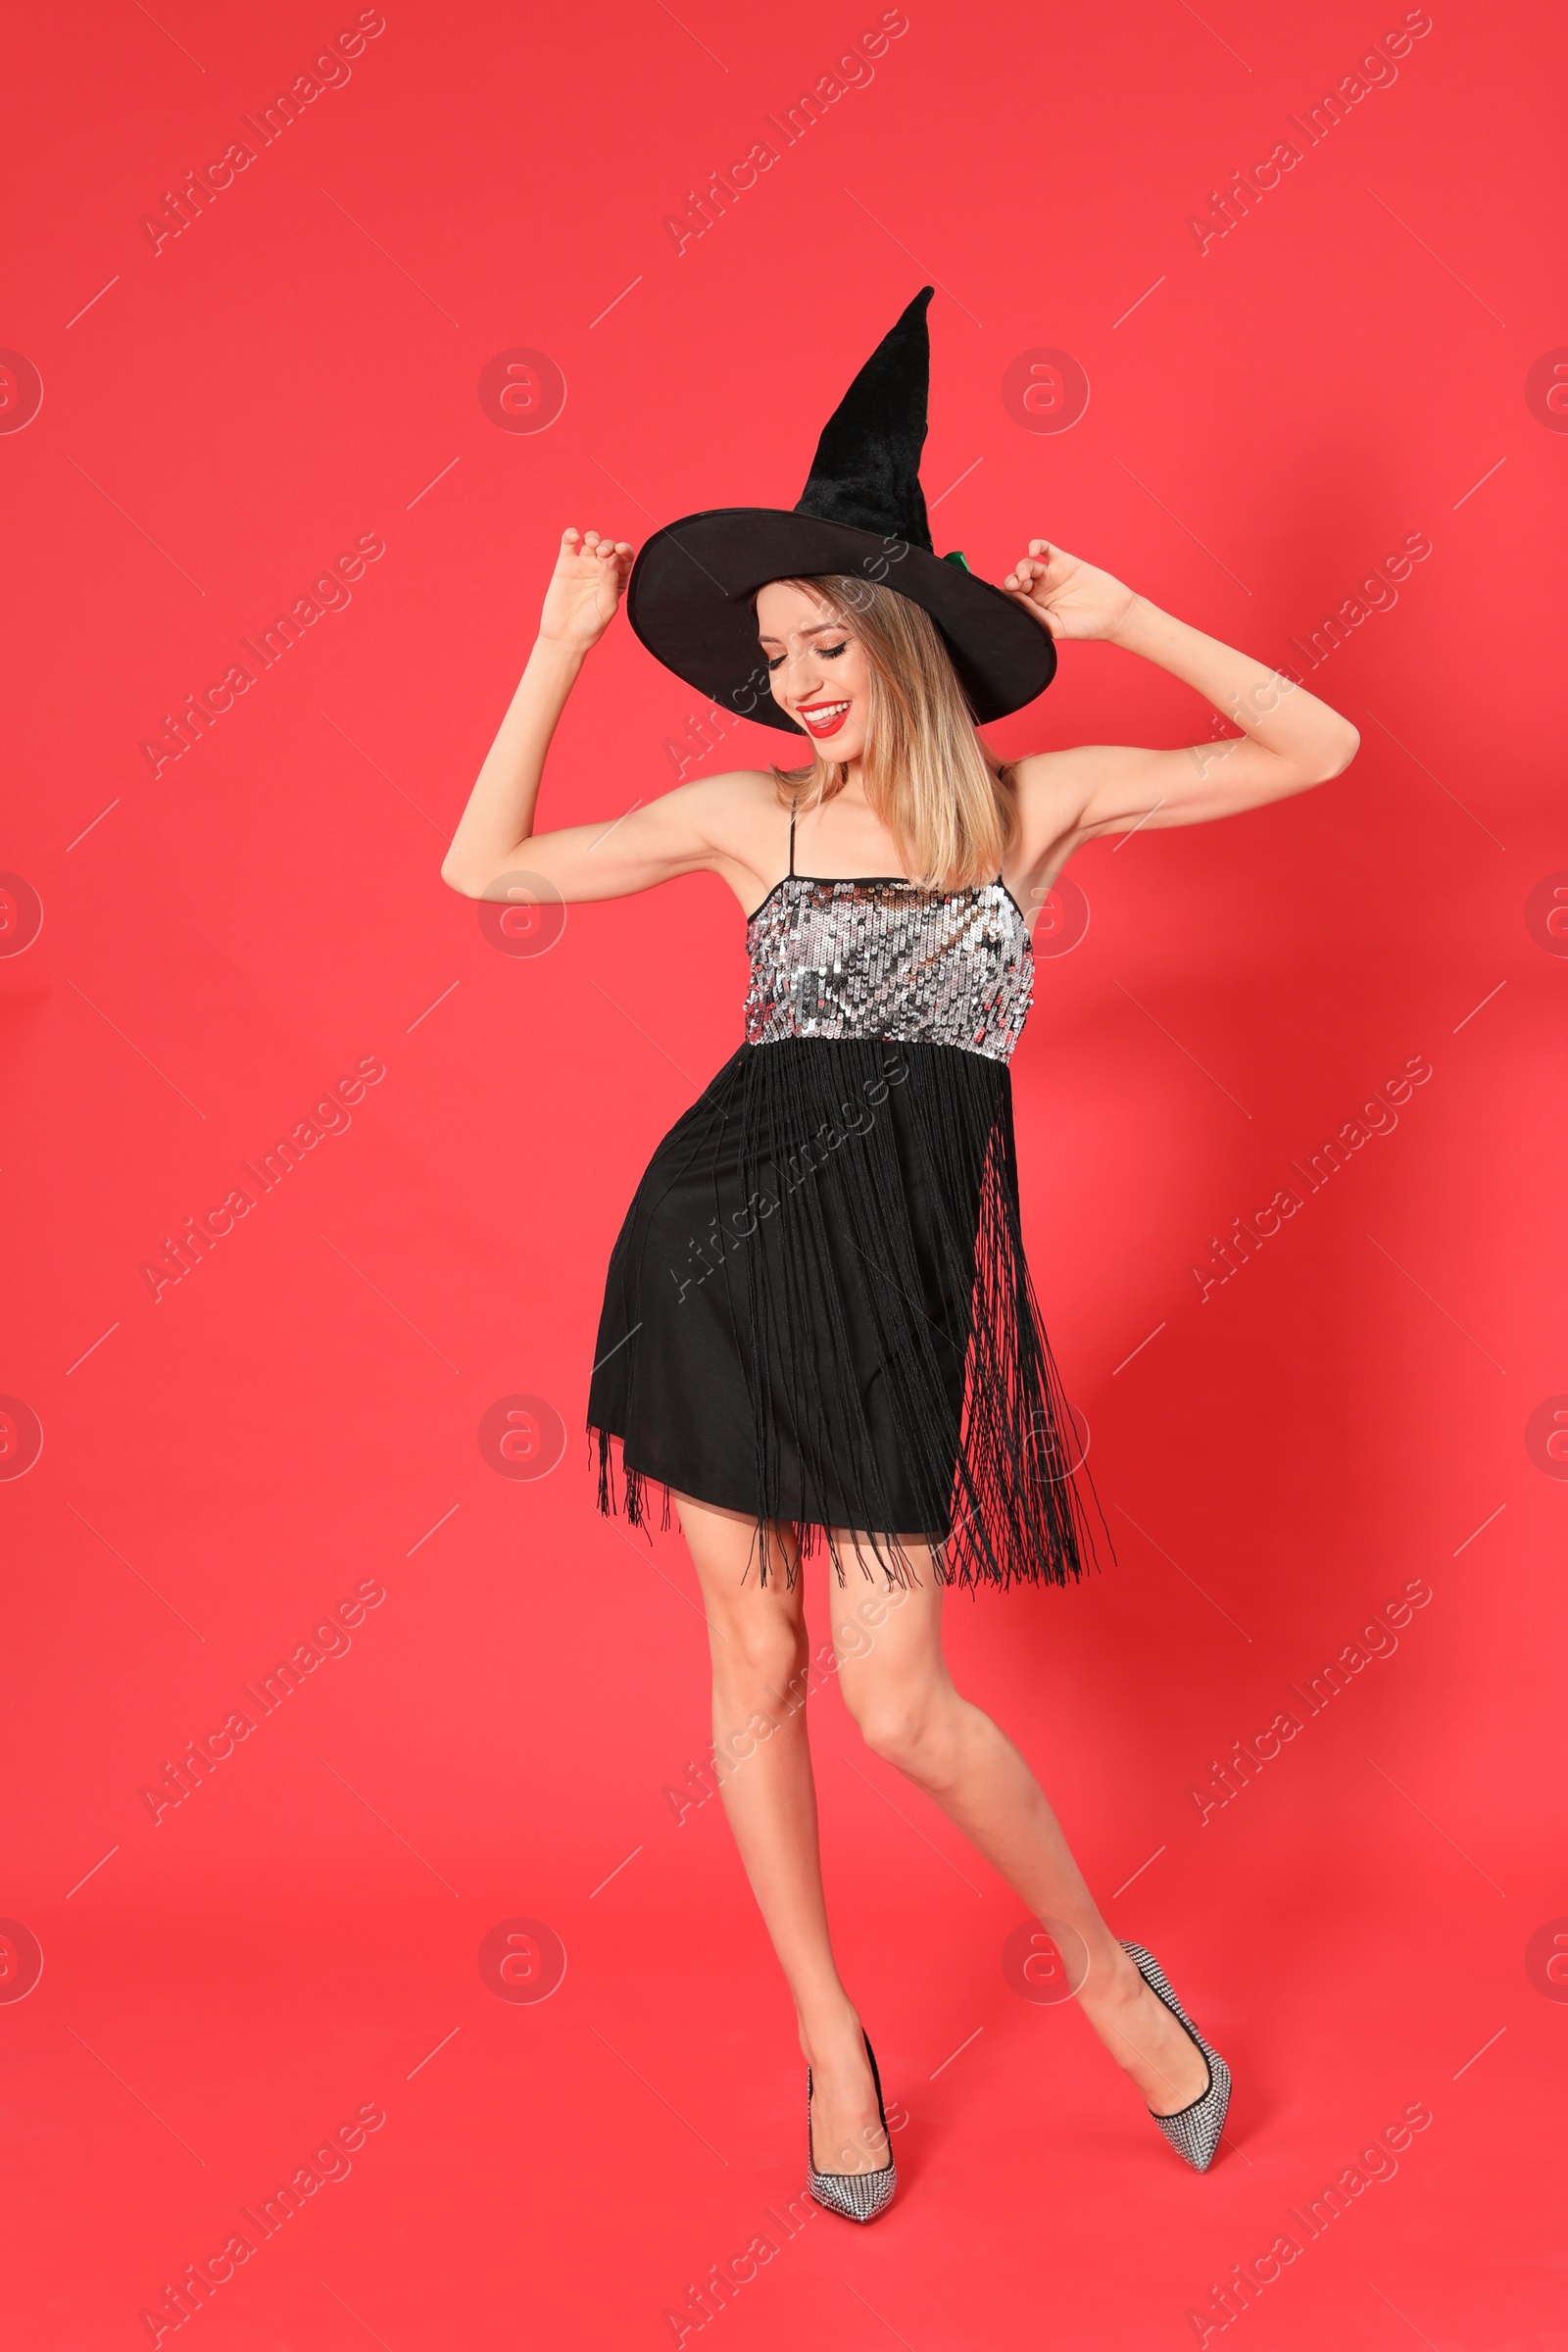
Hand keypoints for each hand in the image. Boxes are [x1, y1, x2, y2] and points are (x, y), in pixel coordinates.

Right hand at [539, 527, 634, 652]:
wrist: (564, 637)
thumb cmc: (590, 626)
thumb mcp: (606, 606)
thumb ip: (610, 581)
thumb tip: (612, 557)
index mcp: (617, 580)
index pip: (624, 558)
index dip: (624, 549)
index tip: (620, 549)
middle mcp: (601, 570)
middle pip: (608, 547)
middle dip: (607, 545)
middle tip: (602, 553)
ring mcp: (583, 566)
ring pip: (591, 541)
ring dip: (593, 537)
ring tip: (591, 545)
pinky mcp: (565, 565)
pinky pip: (568, 543)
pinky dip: (570, 535)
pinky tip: (573, 535)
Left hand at [1001, 540, 1137, 643]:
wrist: (1114, 614)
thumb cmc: (1086, 627)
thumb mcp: (1056, 626)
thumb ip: (1034, 614)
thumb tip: (1014, 600)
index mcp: (1034, 608)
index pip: (1013, 599)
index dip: (1006, 595)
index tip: (1008, 597)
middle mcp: (1039, 591)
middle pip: (1017, 580)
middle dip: (1013, 581)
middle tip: (1017, 585)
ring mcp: (1051, 575)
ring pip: (1028, 565)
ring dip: (1022, 567)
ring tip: (1027, 575)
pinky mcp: (1063, 561)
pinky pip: (1045, 548)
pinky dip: (1036, 545)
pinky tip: (1034, 550)